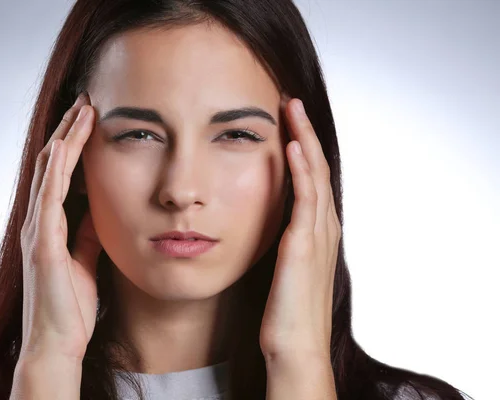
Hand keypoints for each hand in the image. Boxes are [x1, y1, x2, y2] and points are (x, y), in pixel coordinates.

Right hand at [19, 91, 102, 361]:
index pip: (62, 173)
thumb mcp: (87, 258)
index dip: (75, 144)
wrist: (58, 342)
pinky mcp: (43, 243)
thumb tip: (102, 208)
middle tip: (88, 101)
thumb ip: (89, 233)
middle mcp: (40, 220)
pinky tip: (65, 145)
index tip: (92, 119)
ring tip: (83, 109)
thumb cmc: (71, 305)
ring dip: (66, 138)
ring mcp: (38, 230)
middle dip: (70, 130)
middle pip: (52, 163)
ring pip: (49, 172)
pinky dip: (56, 170)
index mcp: (52, 224)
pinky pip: (49, 198)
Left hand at [259, 97, 340, 363]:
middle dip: (306, 131)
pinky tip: (293, 147)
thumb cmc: (286, 311)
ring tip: (293, 109)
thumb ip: (281, 240)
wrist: (295, 345)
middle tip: (292, 101)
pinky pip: (305, 200)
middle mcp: (323, 227)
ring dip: (305, 139)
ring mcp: (317, 235)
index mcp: (317, 231)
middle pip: (318, 167)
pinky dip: (301, 171)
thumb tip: (267, 223)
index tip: (288, 121)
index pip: (313, 177)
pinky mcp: (303, 246)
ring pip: (315, 175)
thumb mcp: (284, 266)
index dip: (304, 146)